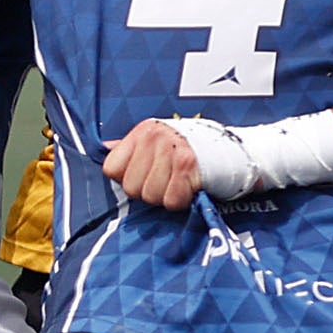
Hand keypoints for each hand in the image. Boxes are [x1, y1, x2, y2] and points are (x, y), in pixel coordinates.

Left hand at [105, 119, 219, 209]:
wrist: (228, 150)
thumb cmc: (187, 148)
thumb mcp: (156, 139)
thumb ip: (130, 147)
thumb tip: (104, 147)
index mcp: (143, 131)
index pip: (112, 168)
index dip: (126, 179)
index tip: (144, 175)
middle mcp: (155, 138)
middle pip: (131, 187)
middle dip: (148, 190)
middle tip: (165, 180)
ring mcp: (171, 151)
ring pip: (150, 196)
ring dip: (165, 196)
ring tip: (177, 183)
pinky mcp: (187, 167)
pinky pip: (171, 201)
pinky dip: (180, 201)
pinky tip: (188, 188)